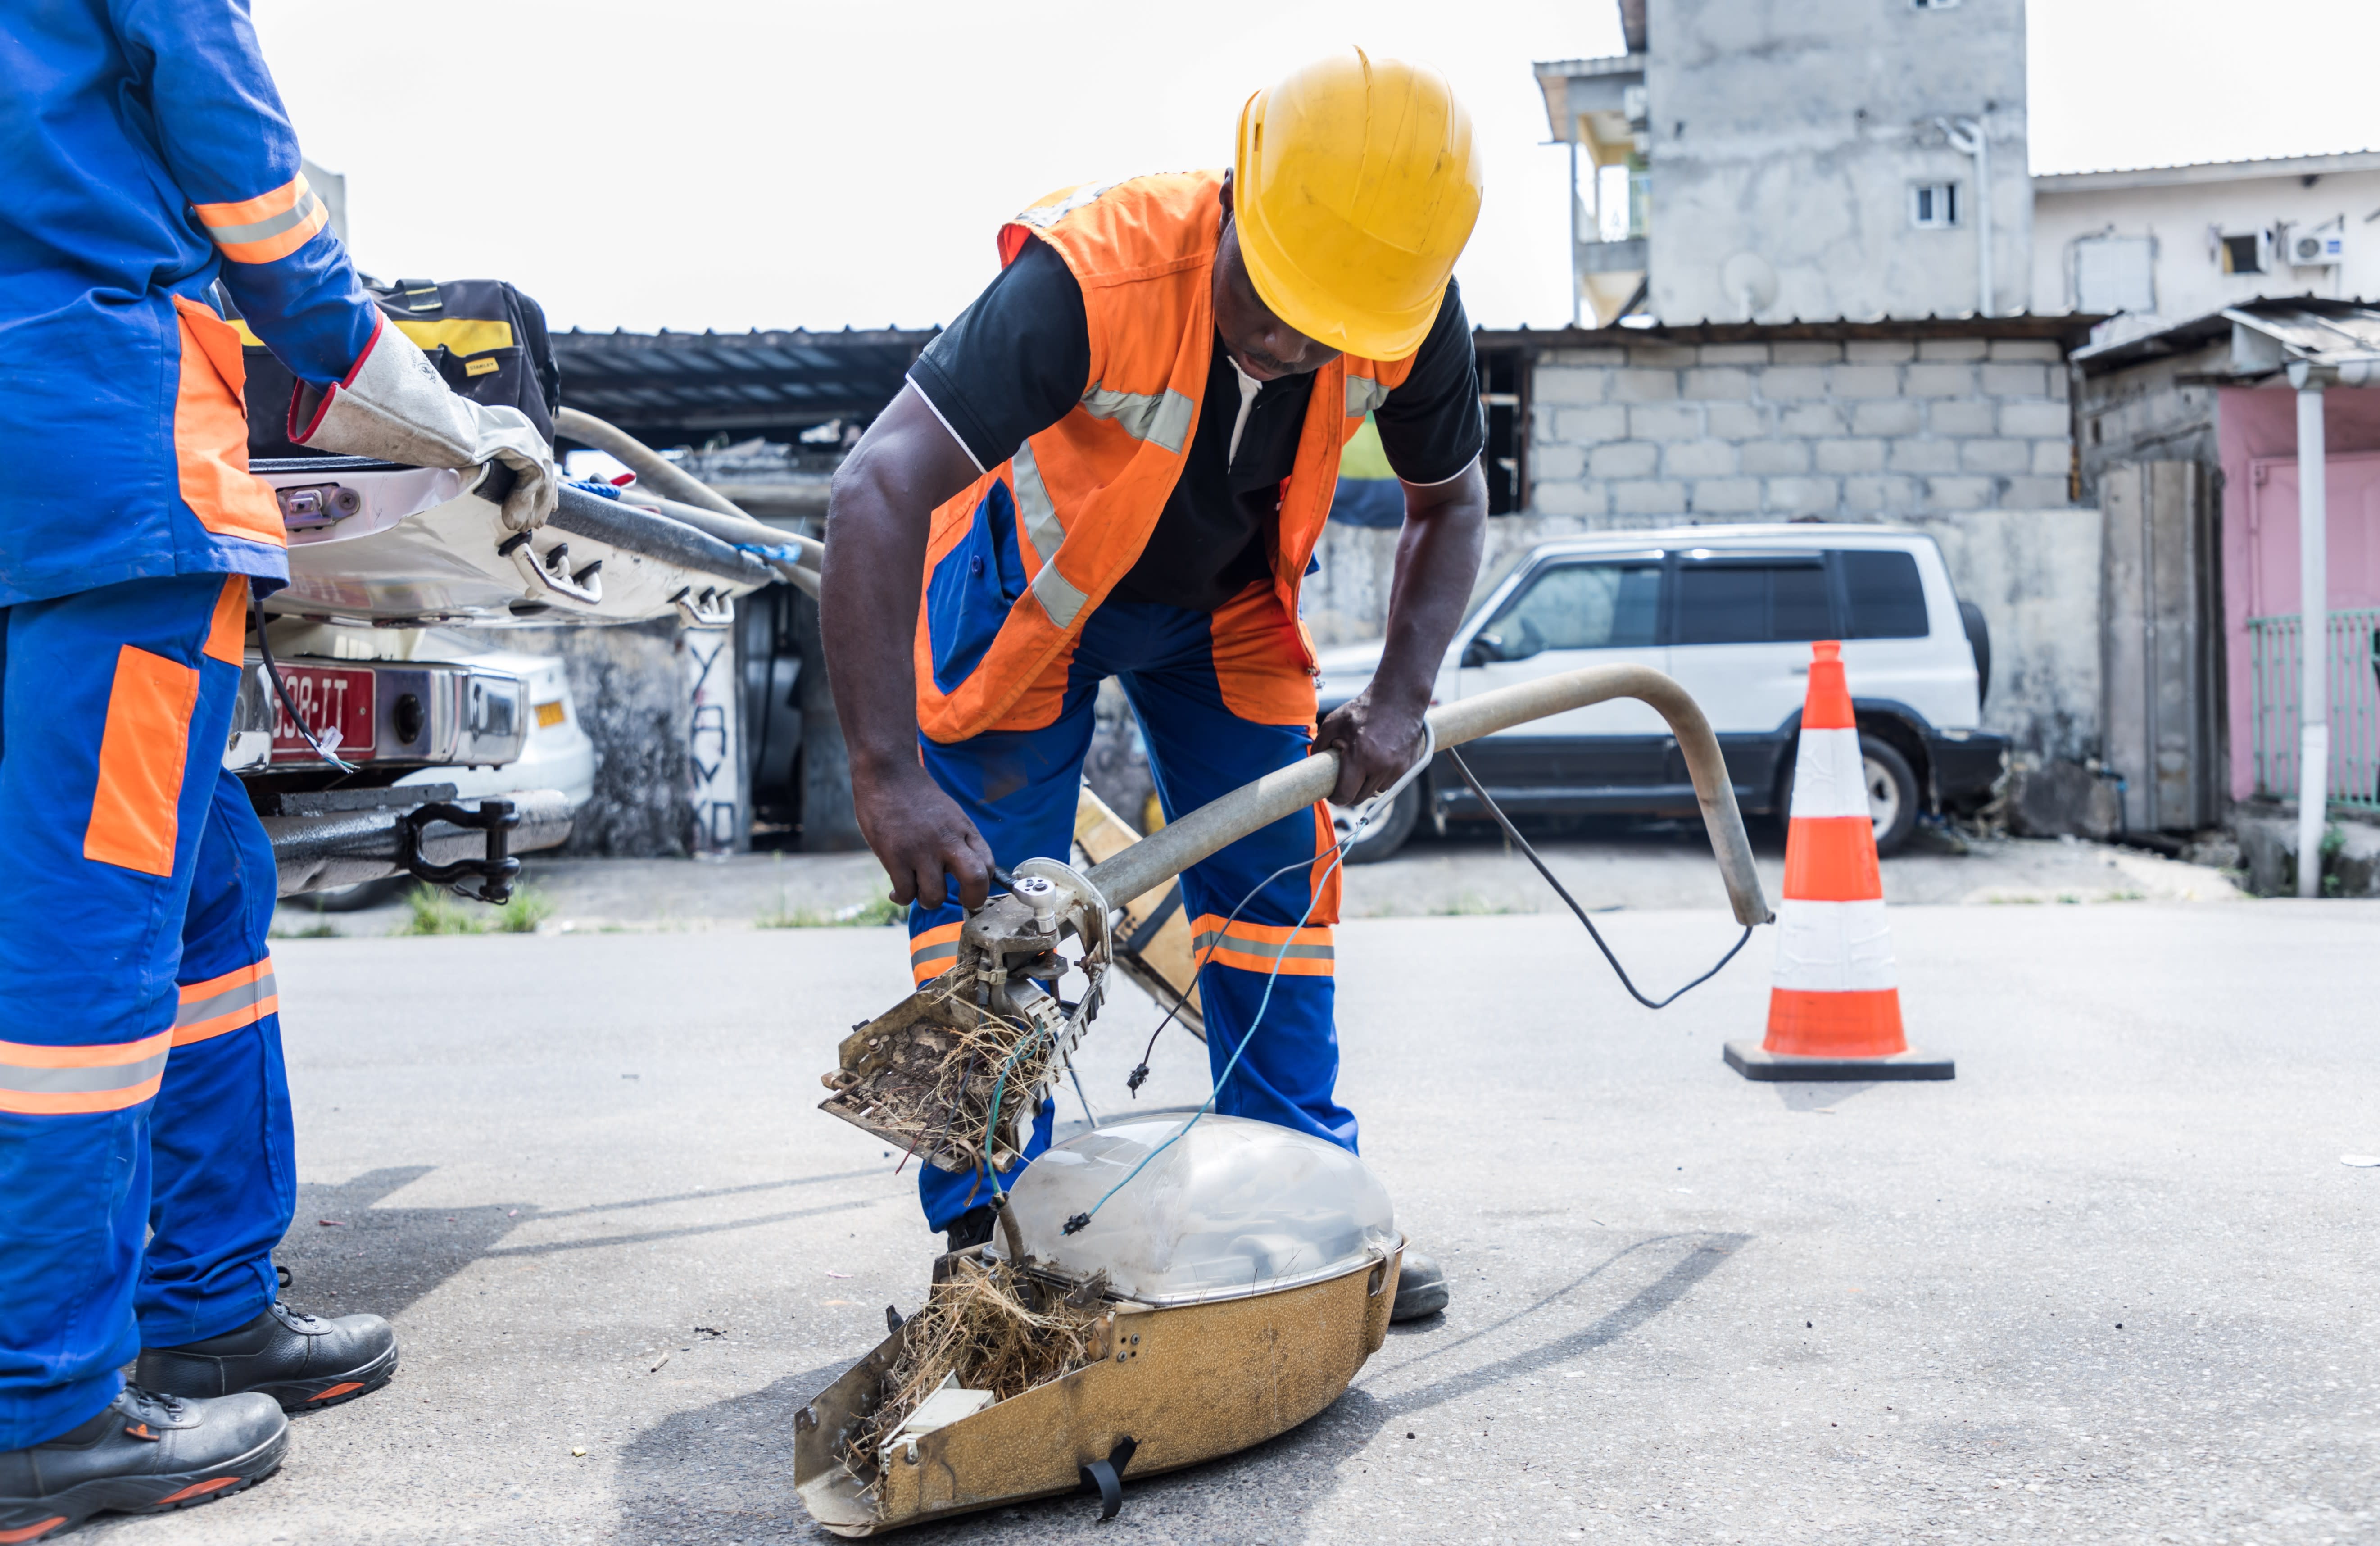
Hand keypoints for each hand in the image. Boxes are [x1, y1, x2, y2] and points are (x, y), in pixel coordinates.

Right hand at [853, 762, 993, 910]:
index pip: (989, 866)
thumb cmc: (917, 797)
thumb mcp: (950, 815)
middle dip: (972, 900)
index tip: (971, 890)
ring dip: (928, 901)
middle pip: (975, 881)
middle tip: (962, 903)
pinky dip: (902, 898)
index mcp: (964, 831)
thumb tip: (962, 872)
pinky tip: (897, 891)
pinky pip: (905, 893)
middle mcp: (947, 841)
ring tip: (919, 892)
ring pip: (935, 896)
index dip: (983, 885)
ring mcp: (921, 850)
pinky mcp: (895, 855)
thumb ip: (959, 841)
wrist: (888, 773)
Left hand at [1314, 688, 1426, 805]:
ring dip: (1368, 785)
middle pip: (1360, 798)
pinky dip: (1382, 777)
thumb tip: (1314, 768)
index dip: (1335, 797)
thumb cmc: (1364, 709)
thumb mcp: (1334, 723)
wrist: (1399, 699)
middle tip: (1345, 778)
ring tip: (1364, 764)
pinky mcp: (1409, 768)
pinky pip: (1391, 783)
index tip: (1332, 793)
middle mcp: (1382, 767)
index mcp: (1361, 756)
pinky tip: (1379, 760)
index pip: (1345, 795)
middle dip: (1350, 792)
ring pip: (1376, 792)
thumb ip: (1320, 747)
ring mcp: (1398, 769)